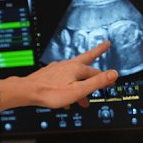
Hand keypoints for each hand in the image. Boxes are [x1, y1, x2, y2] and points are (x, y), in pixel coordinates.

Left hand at [0, 41, 117, 110]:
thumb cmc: (51, 93)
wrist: (27, 91)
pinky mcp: (49, 73)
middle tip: (105, 46)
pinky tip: (66, 94)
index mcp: (77, 68)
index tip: (113, 81)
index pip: (97, 72)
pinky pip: (63, 77)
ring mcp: (58, 68)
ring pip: (74, 72)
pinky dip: (68, 85)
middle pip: (87, 58)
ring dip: (81, 82)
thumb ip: (97, 82)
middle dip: (97, 53)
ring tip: (83, 96)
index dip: (106, 78)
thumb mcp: (79, 90)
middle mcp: (68, 64)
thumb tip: (114, 73)